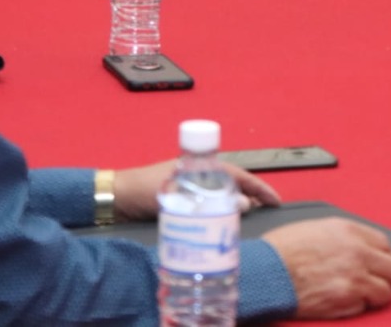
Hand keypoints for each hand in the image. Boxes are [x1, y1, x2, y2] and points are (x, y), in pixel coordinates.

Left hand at [109, 161, 280, 222]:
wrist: (114, 198)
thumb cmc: (141, 191)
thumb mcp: (178, 195)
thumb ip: (210, 201)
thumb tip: (243, 205)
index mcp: (197, 166)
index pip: (236, 173)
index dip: (258, 186)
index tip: (275, 200)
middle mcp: (195, 174)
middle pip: (231, 182)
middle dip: (251, 194)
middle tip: (266, 210)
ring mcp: (188, 186)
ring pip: (221, 193)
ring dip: (236, 203)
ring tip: (249, 219)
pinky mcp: (180, 200)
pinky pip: (208, 203)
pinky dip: (220, 211)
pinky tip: (222, 225)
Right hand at [263, 218, 390, 318]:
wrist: (265, 272)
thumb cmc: (279, 251)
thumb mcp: (313, 229)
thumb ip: (341, 237)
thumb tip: (354, 246)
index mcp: (347, 230)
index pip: (384, 243)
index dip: (380, 257)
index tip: (376, 264)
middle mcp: (356, 250)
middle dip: (385, 277)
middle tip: (374, 283)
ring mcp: (354, 275)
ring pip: (385, 290)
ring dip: (375, 295)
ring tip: (359, 296)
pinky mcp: (347, 298)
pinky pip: (366, 306)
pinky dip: (357, 307)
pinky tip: (342, 302)